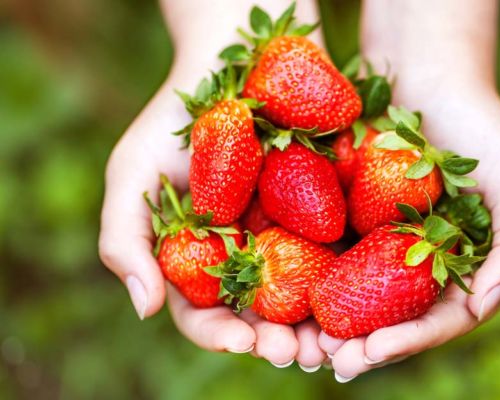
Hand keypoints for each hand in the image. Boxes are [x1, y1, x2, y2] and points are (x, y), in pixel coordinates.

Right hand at [98, 0, 328, 367]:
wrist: (239, 60)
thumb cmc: (178, 118)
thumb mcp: (133, 174)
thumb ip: (125, 240)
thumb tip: (143, 308)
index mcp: (203, 259)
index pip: (207, 314)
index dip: (223, 335)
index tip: (245, 342)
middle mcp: (249, 257)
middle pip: (265, 318)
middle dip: (281, 342)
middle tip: (301, 354)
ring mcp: (292, 237)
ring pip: (310, 298)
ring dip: (324, 328)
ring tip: (338, 344)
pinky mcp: (330, 214)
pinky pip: (347, 254)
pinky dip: (357, 283)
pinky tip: (371, 298)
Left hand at [319, 86, 499, 380]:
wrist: (423, 72)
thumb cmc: (477, 123)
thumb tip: (482, 307)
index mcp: (462, 267)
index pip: (438, 319)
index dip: (408, 340)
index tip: (372, 351)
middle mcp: (419, 264)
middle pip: (391, 319)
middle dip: (363, 346)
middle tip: (331, 361)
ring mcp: (380, 244)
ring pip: (354, 297)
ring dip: (330, 325)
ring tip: (302, 345)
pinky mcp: (345, 220)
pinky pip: (323, 256)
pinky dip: (306, 279)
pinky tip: (285, 296)